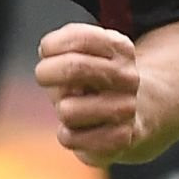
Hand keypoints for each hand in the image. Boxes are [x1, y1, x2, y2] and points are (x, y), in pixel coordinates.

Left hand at [35, 22, 142, 167]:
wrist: (135, 114)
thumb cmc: (94, 79)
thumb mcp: (82, 53)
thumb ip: (63, 52)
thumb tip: (53, 74)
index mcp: (120, 48)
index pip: (80, 38)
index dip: (52, 44)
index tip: (45, 51)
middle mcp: (128, 77)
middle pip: (75, 68)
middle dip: (46, 72)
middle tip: (42, 75)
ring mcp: (127, 109)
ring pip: (68, 110)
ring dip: (61, 108)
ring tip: (72, 108)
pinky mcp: (121, 139)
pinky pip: (70, 138)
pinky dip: (66, 135)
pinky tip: (79, 130)